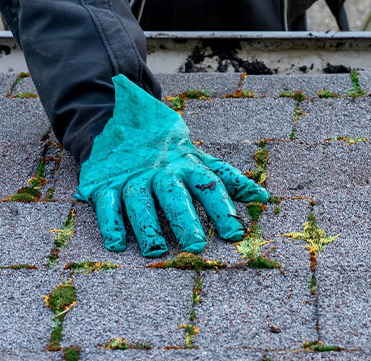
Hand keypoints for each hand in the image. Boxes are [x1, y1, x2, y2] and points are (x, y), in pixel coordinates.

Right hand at [76, 74, 268, 256]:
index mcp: (187, 165)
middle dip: (185, 219)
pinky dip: (110, 222)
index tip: (235, 234)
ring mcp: (132, 177)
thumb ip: (228, 179)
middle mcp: (161, 171)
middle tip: (196, 245)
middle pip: (174, 195)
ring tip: (157, 251)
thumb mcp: (198, 159)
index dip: (223, 209)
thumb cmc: (168, 150)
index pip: (209, 186)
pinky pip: (106, 202)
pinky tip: (117, 243)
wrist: (120, 119)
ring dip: (147, 225)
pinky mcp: (105, 183)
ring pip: (140, 200)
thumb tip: (265, 197)